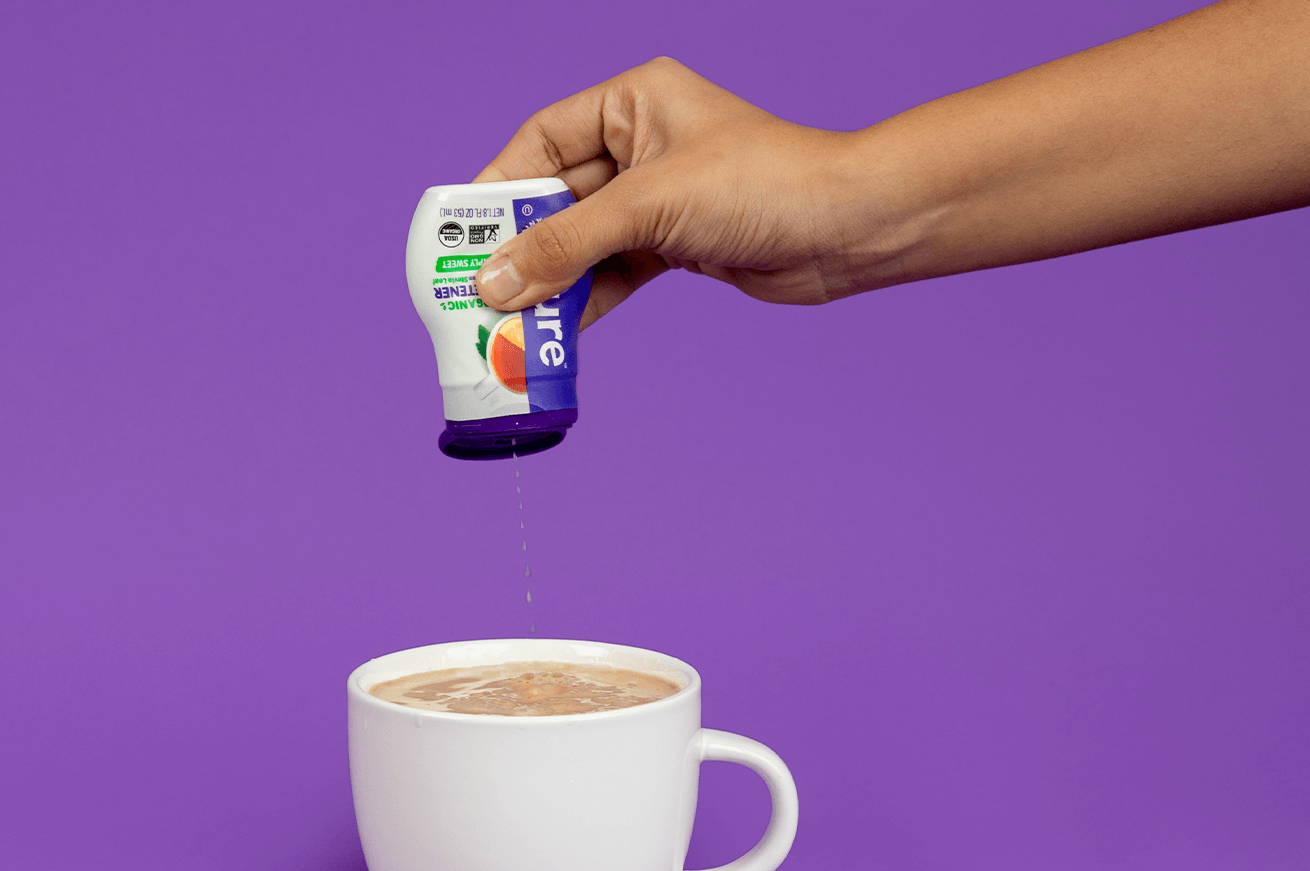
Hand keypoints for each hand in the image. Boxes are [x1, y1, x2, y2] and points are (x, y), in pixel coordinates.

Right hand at [472, 58, 892, 327]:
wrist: (848, 229)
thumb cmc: (765, 185)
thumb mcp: (650, 207)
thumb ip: (568, 244)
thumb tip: (496, 281)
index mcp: (632, 102)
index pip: (541, 140)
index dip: (498, 187)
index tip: (461, 235)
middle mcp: (641, 145)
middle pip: (556, 197)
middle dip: (520, 247)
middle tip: (478, 292)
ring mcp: (658, 198)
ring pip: (582, 241)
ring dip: (549, 282)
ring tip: (511, 321)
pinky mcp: (675, 244)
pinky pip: (611, 272)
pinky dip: (585, 300)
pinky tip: (557, 330)